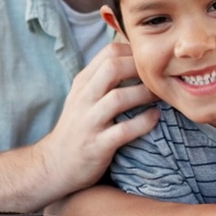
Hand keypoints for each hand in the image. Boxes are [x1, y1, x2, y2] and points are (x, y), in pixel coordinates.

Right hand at [39, 41, 158, 192]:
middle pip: (113, 67)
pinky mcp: (97, 145)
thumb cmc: (78, 127)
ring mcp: (89, 121)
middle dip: (140, 67)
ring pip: (118, 98)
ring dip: (145, 94)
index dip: (135, 51)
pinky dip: (144, 122)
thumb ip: (103, 78)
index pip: (109, 52)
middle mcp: (84, 98)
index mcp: (83, 82)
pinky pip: (124, 130)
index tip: (152, 60)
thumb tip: (135, 59)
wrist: (55, 165)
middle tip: (160, 75)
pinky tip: (155, 118)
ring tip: (160, 96)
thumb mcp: (84, 96)